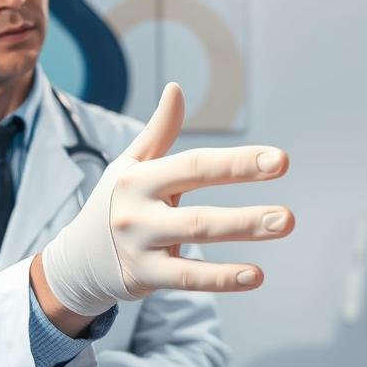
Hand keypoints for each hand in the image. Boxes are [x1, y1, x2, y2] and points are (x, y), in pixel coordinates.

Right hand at [40, 83, 293, 316]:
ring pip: (196, 241)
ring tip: (282, 226)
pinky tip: (255, 275)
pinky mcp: (144, 277)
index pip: (194, 167)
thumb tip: (176, 88)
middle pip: (198, 212)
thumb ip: (158, 131)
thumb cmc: (116, 202)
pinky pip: (188, 278)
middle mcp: (137, 212)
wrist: (77, 258)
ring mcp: (140, 247)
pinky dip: (222, 278)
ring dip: (241, 234)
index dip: (238, 162)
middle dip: (246, 213)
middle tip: (289, 216)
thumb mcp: (130, 166)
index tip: (281, 160)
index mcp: (139, 179)